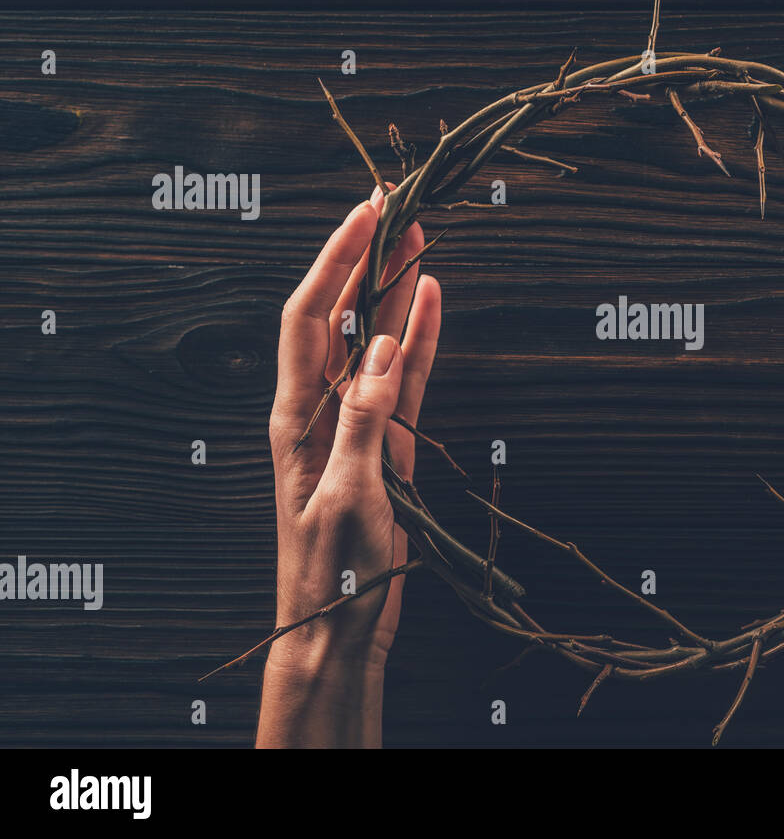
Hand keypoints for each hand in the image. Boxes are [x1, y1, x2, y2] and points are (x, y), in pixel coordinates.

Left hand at [257, 186, 441, 746]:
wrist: (339, 626)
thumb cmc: (332, 573)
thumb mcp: (347, 497)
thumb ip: (365, 422)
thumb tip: (382, 350)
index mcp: (296, 416)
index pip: (311, 318)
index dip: (334, 261)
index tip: (366, 215)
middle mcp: (322, 409)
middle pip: (342, 317)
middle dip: (365, 261)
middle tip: (397, 211)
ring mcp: (358, 423)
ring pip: (376, 341)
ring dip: (395, 291)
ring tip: (421, 241)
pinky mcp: (388, 444)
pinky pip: (405, 381)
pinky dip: (418, 341)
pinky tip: (431, 304)